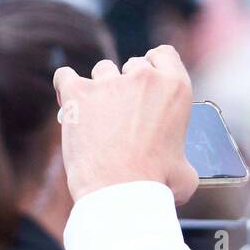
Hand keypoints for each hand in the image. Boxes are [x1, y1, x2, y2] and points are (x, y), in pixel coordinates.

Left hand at [52, 45, 198, 204]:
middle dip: (128, 85)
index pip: (164, 55)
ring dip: (100, 89)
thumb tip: (179, 169)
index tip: (147, 79)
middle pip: (132, 65)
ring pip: (102, 71)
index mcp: (175, 89)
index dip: (154, 65)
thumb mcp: (185, 172)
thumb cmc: (156, 186)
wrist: (120, 194)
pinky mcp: (78, 94)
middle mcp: (144, 78)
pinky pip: (64, 76)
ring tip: (97, 118)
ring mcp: (109, 83)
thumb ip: (182, 157)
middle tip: (122, 113)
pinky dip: (66, 88)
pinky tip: (68, 101)